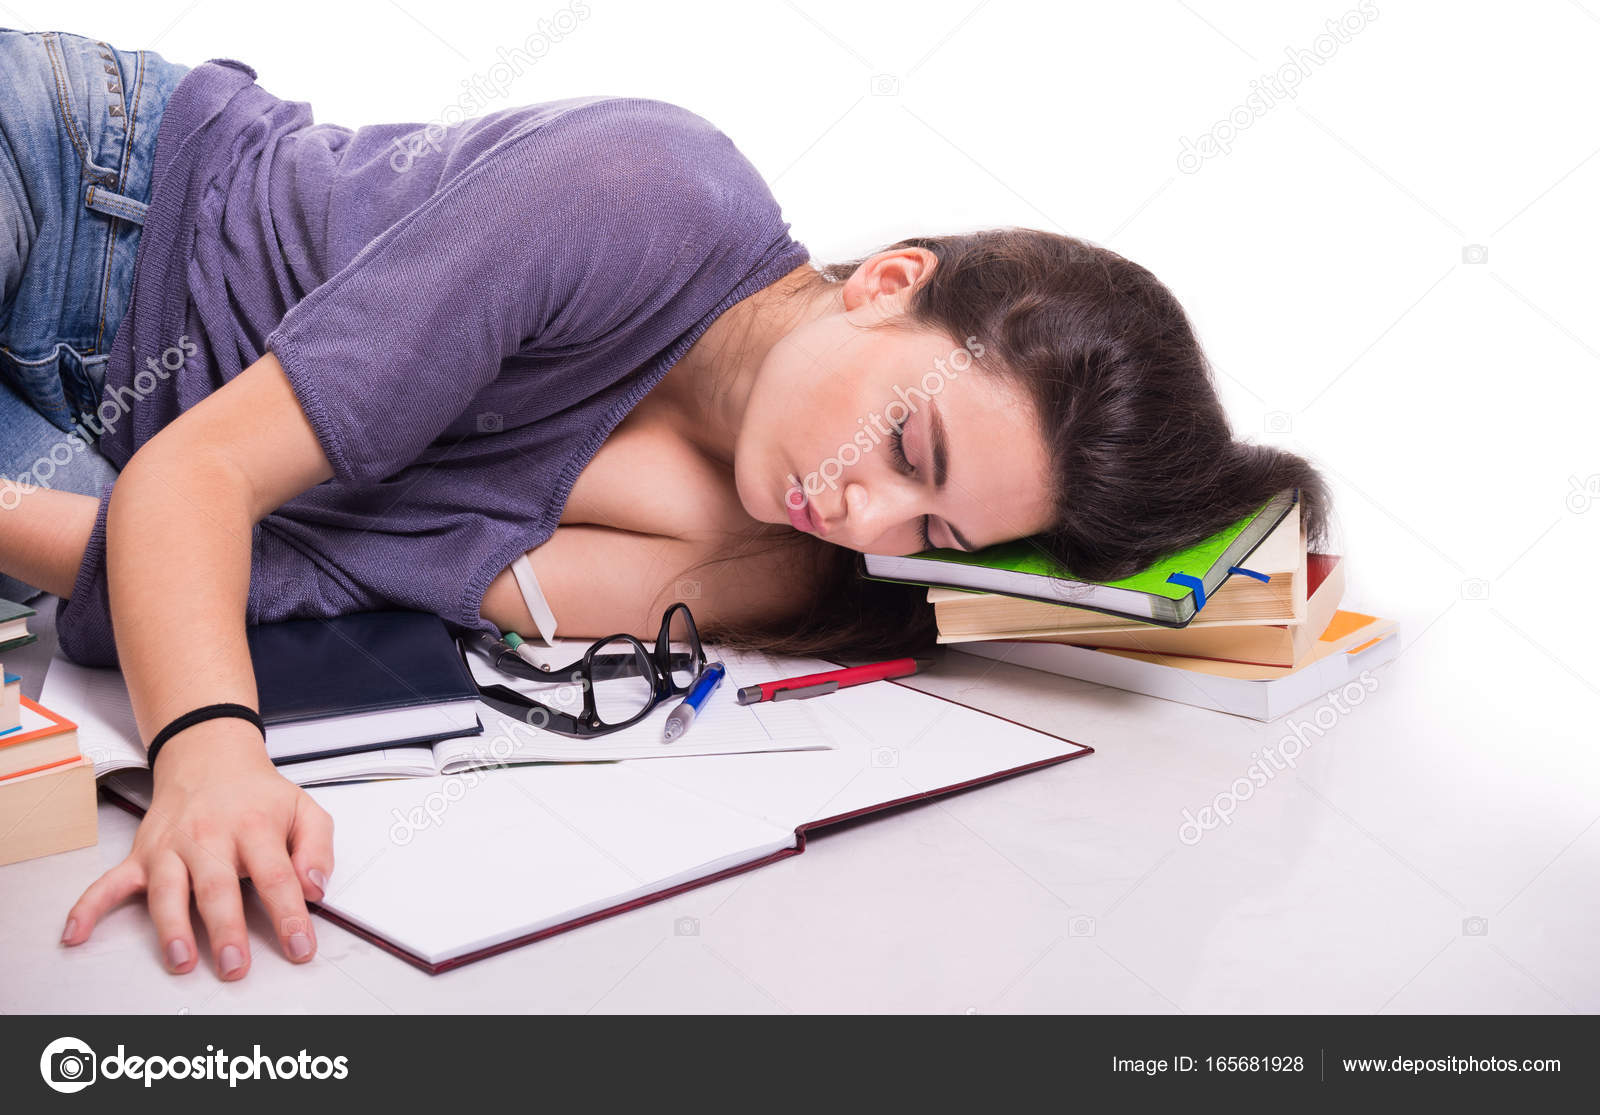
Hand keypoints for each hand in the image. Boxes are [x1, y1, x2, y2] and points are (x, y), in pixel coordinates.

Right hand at [60, 719, 335, 978]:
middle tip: (236, 966)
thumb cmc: (258, 795)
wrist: (210, 758)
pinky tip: (76, 934)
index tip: (300, 946)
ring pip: (168, 890)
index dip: (289, 914)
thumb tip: (316, 888)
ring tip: (181, 959)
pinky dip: (89, 907)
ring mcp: (172, 848)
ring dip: (172, 927)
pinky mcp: (143, 856)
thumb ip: (318, 849)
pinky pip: (110, 882)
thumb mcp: (305, 810)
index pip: (277, 876)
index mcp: (255, 828)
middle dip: (226, 929)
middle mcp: (210, 837)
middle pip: (218, 887)